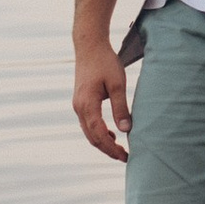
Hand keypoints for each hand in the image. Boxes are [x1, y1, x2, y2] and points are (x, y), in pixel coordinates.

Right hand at [72, 33, 132, 161]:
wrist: (89, 46)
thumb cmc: (105, 62)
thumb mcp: (117, 84)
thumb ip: (121, 107)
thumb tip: (126, 130)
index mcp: (87, 105)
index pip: (99, 134)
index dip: (112, 148)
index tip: (125, 156)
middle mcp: (79, 108)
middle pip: (92, 137)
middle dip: (108, 149)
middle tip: (125, 157)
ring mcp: (78, 105)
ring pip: (88, 132)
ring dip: (103, 142)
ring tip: (119, 149)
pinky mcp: (81, 101)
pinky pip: (88, 123)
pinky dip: (98, 132)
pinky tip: (111, 133)